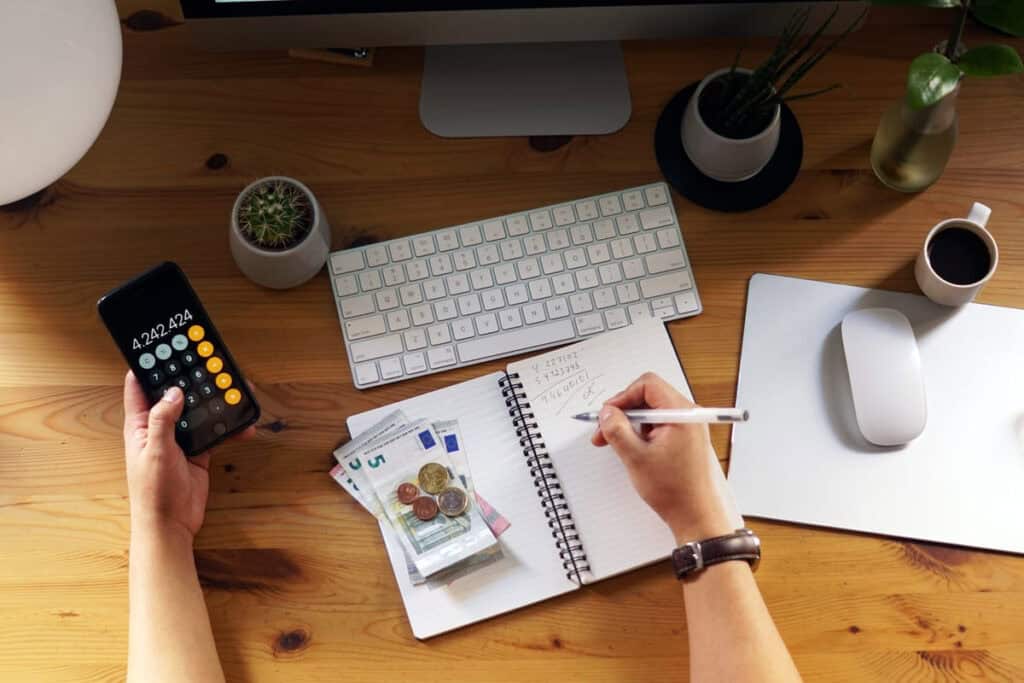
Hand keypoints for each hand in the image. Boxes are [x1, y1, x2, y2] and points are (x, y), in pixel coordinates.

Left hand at [122, 371, 254, 541]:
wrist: (171, 524)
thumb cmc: (153, 492)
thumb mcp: (156, 451)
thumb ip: (163, 419)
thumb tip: (174, 391)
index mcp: (140, 425)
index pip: (139, 387)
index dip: (148, 366)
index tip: (163, 347)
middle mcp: (159, 428)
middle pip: (175, 395)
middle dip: (191, 378)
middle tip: (208, 362)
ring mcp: (180, 439)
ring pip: (199, 411)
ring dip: (215, 402)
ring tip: (233, 389)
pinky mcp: (198, 451)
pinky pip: (215, 432)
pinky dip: (230, 428)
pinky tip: (243, 426)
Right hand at [591, 372, 733, 542]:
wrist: (697, 516)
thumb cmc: (676, 491)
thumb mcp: (636, 457)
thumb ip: (617, 430)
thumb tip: (607, 413)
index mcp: (681, 414)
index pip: (648, 385)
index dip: (623, 396)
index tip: (608, 414)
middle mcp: (688, 416)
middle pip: (649, 396)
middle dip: (623, 412)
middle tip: (604, 431)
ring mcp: (688, 427)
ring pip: (652, 412)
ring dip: (631, 424)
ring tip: (617, 444)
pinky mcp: (685, 439)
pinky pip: (659, 425)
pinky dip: (642, 433)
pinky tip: (631, 449)